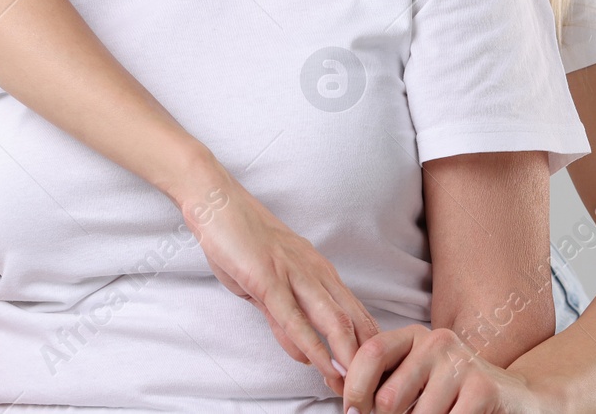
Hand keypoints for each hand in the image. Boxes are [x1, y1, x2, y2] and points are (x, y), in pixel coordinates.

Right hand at [175, 163, 380, 384]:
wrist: (218, 204)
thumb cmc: (243, 245)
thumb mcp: (269, 288)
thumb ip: (286, 320)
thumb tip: (303, 352)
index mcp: (321, 273)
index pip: (356, 315)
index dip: (369, 348)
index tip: (376, 376)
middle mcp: (317, 273)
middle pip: (354, 321)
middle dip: (366, 360)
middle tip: (373, 392)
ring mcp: (294, 275)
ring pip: (332, 320)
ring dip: (347, 357)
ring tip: (356, 388)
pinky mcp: (268, 279)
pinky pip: (294, 317)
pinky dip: (312, 345)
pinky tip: (321, 364)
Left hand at [339, 324, 549, 413]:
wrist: (511, 397)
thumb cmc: (452, 395)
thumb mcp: (416, 381)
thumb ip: (385, 384)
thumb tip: (351, 407)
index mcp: (413, 336)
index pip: (370, 353)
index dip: (354, 388)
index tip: (354, 412)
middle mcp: (437, 341)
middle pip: (390, 396)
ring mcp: (461, 363)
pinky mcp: (482, 388)